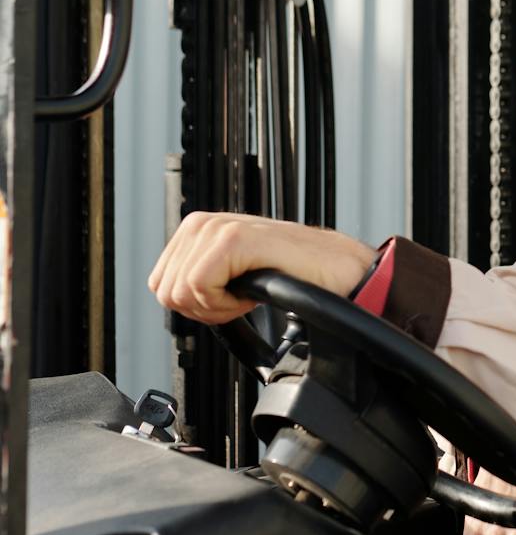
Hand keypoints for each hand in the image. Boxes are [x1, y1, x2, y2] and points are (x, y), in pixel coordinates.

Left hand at [149, 210, 376, 324]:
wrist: (335, 271)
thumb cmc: (292, 275)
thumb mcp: (233, 274)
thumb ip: (201, 279)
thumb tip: (171, 297)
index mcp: (197, 230)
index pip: (160, 284)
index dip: (193, 307)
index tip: (227, 301)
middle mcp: (202, 224)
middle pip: (166, 293)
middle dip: (204, 310)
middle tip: (240, 301)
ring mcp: (216, 228)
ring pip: (181, 293)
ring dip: (218, 308)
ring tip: (249, 295)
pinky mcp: (233, 239)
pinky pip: (200, 288)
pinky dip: (227, 305)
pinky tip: (252, 295)